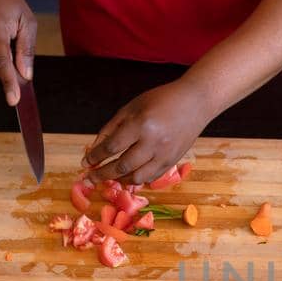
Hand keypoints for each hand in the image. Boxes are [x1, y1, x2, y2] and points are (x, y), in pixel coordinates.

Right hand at [0, 0, 35, 105]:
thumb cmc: (8, 1)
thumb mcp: (27, 21)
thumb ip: (27, 50)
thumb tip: (25, 75)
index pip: (2, 60)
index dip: (9, 82)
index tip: (14, 100)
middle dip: (12, 71)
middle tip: (20, 53)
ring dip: (3, 63)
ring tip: (7, 38)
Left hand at [83, 79, 214, 184]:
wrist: (195, 102)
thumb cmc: (161, 100)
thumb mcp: (132, 107)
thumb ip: (111, 128)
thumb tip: (94, 150)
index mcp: (141, 125)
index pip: (112, 147)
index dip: (96, 157)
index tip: (85, 163)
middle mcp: (154, 143)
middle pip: (122, 166)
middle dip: (102, 174)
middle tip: (89, 179)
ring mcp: (165, 155)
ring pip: (137, 177)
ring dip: (120, 180)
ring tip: (110, 178)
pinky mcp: (173, 161)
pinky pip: (151, 177)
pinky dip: (137, 179)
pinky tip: (128, 176)